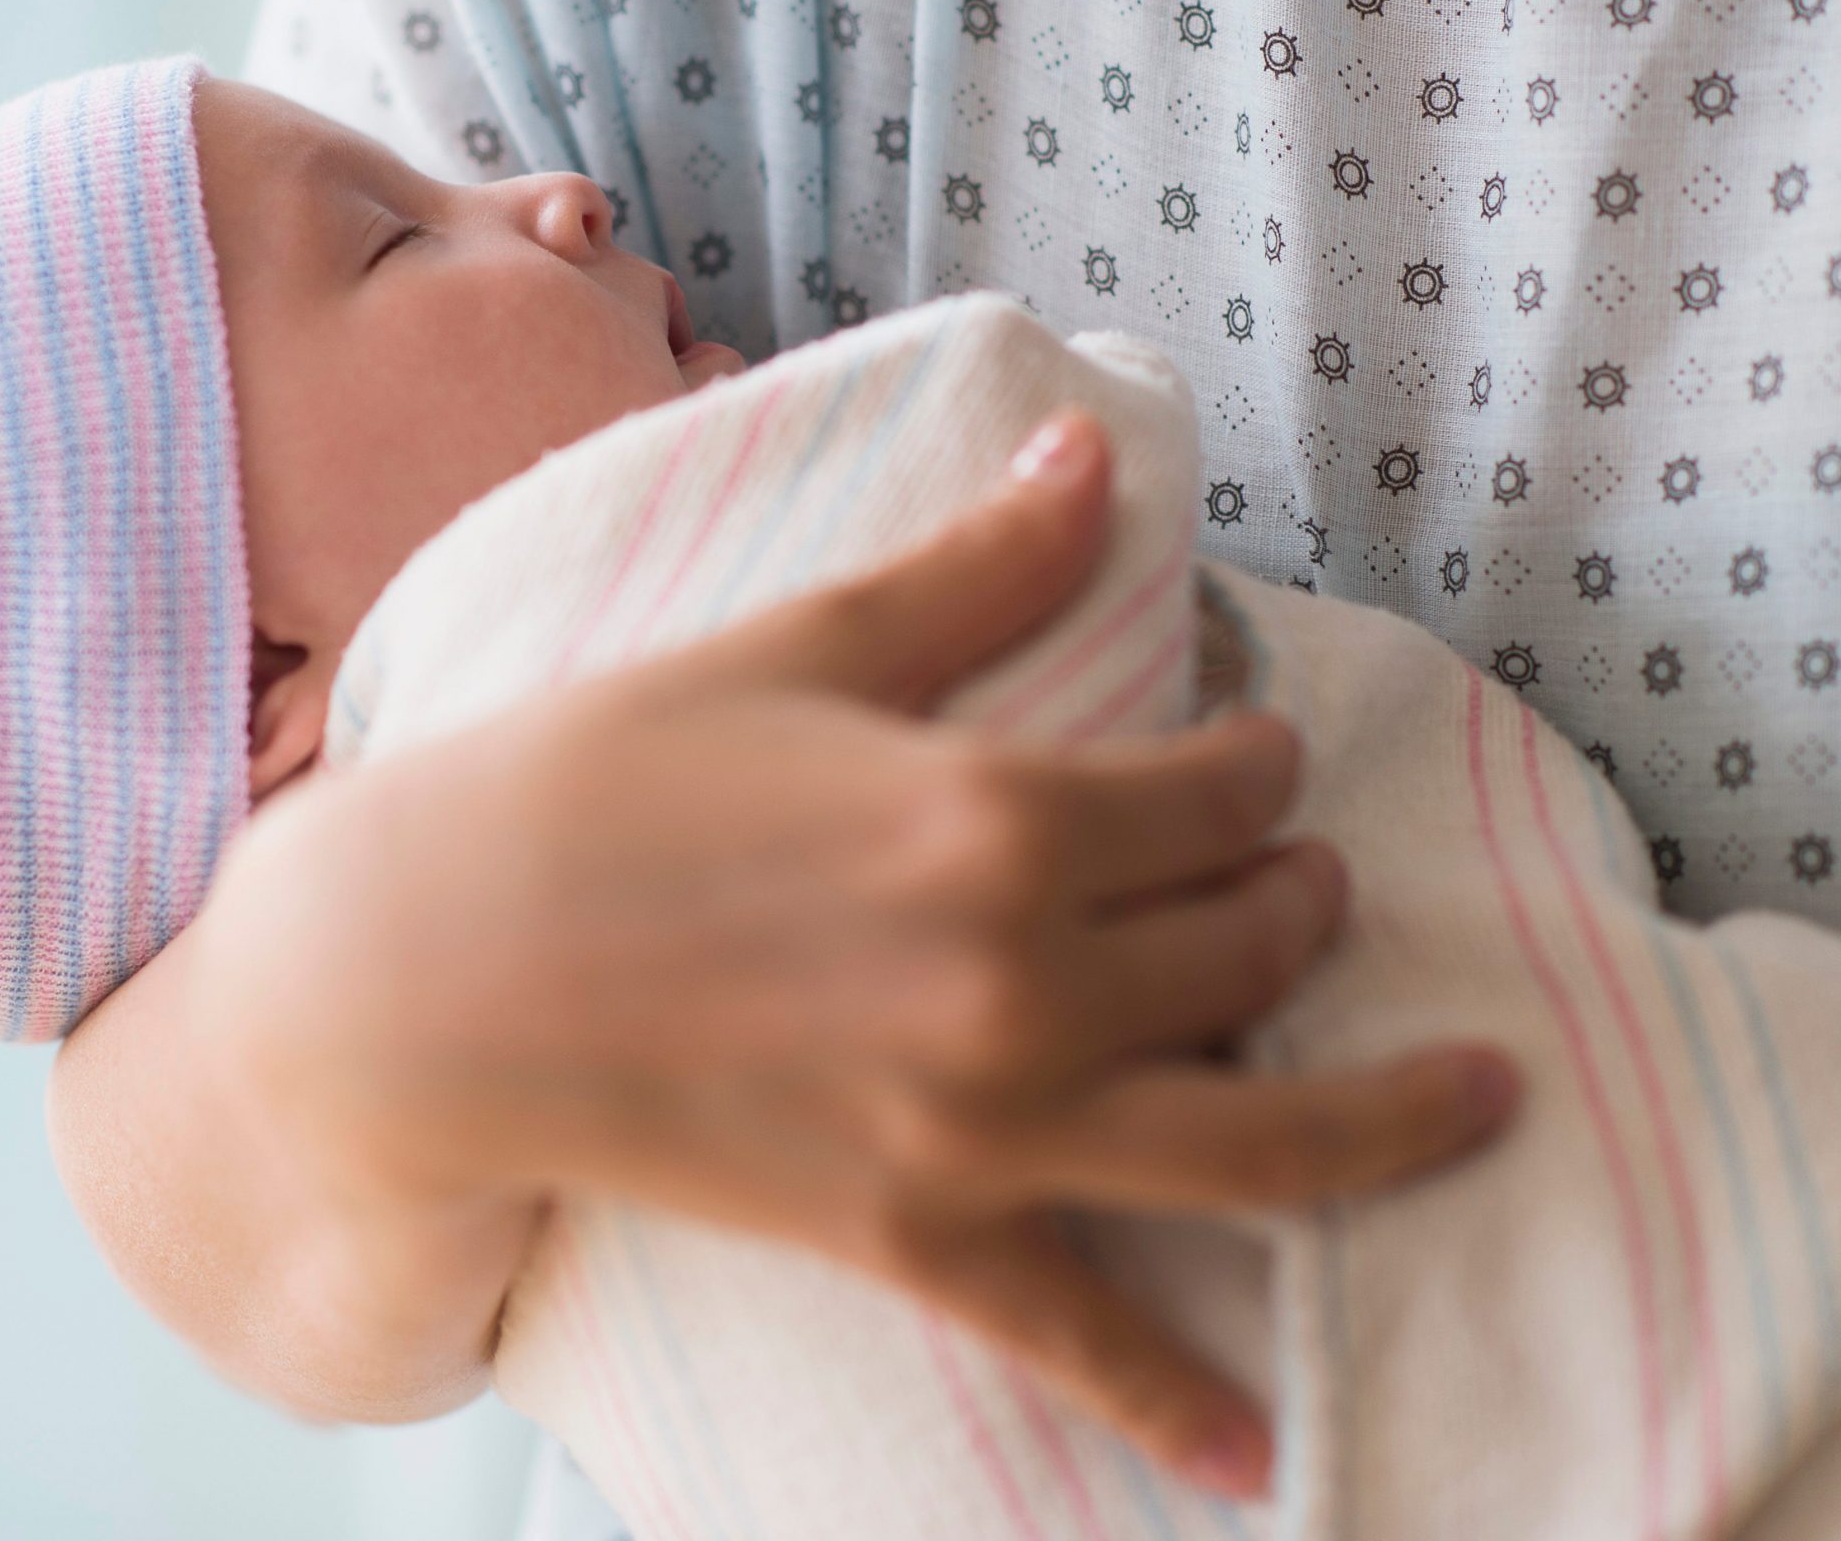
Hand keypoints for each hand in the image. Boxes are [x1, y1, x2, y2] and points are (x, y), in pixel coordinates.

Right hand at [190, 410, 1520, 1495]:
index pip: (1219, 790)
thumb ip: (972, 572)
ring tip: (1471, 1092)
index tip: (1236, 752)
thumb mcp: (791, 652)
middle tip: (1283, 875)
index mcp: (997, 814)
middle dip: (1294, 894)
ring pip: (1258, 1143)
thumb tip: (1092, 455)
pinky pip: (1075, 1337)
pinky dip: (1175, 1406)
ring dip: (1384, 1118)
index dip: (1252, 761)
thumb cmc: (589, 785)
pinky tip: (1254, 1459)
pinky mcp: (909, 1236)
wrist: (423, 972)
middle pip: (1252, 944)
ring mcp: (976, 1129)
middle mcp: (1022, 983)